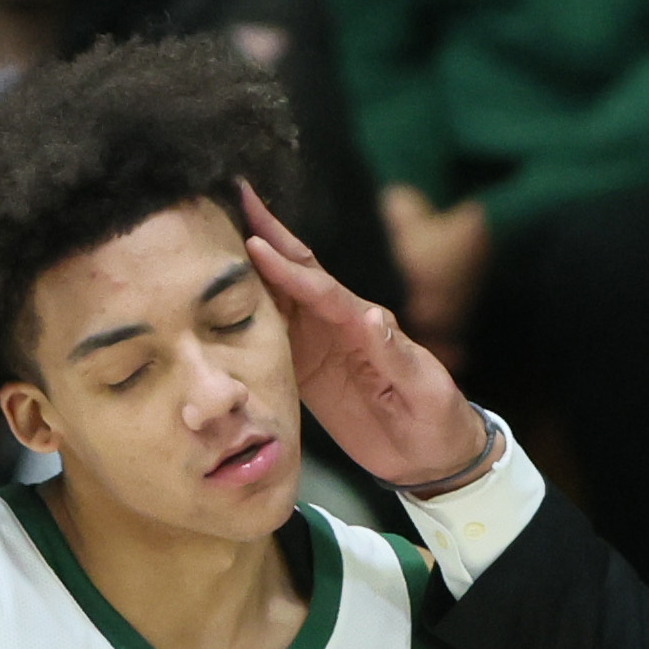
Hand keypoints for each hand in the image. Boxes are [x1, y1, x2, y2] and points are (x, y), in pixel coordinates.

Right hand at [241, 181, 488, 486]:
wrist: (431, 455)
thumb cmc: (436, 418)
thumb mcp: (424, 389)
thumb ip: (395, 354)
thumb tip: (369, 316)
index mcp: (367, 324)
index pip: (321, 290)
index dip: (287, 269)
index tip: (253, 244)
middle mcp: (339, 324)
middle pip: (296, 274)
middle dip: (267, 235)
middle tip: (232, 194)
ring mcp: (321, 344)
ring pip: (277, 298)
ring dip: (248, 267)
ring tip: (212, 232)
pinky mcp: (307, 369)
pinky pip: (271, 336)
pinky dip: (245, 313)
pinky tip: (217, 296)